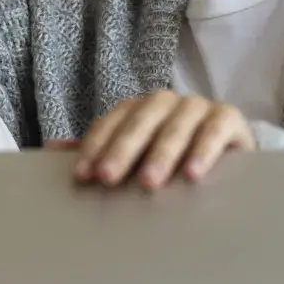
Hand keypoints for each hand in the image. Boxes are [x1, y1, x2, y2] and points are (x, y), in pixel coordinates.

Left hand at [72, 91, 256, 188]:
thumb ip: (103, 152)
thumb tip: (53, 149)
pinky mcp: (228, 118)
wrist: (230, 158)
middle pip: (140, 120)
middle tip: (108, 177)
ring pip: (176, 125)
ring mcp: (198, 106)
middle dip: (123, 149)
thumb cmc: (175, 160)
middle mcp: (167, 102)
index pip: (112, 122)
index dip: (96, 146)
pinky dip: (204, 150)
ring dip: (162, 153)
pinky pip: (215, 130)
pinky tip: (193, 174)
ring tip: (150, 182)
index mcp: (140, 109)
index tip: (83, 176)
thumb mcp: (138, 158)